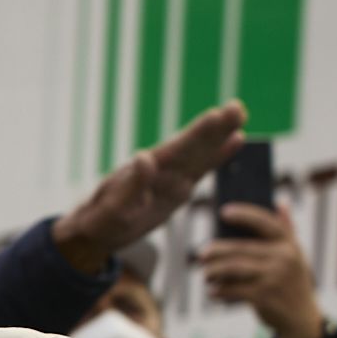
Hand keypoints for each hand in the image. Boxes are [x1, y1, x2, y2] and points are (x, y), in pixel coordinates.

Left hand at [52, 102, 245, 272]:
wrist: (96, 230)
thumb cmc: (100, 220)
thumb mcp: (113, 209)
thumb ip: (131, 185)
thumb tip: (145, 157)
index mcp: (147, 170)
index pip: (177, 148)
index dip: (197, 133)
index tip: (216, 115)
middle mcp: (163, 168)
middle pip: (193, 145)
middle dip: (215, 128)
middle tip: (237, 107)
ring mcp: (172, 177)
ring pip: (201, 152)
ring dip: (221, 135)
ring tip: (240, 113)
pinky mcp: (179, 189)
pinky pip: (203, 169)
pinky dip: (219, 155)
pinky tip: (236, 139)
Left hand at [196, 203, 331, 337]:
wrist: (301, 318)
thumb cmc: (292, 282)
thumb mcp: (295, 256)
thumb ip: (287, 230)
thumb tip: (280, 202)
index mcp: (289, 245)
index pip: (267, 223)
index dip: (245, 215)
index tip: (224, 211)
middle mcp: (284, 258)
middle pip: (241, 248)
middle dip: (217, 251)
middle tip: (200, 254)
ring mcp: (274, 278)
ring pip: (233, 269)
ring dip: (214, 271)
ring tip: (205, 274)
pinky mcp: (264, 297)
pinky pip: (233, 290)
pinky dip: (219, 291)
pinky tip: (212, 292)